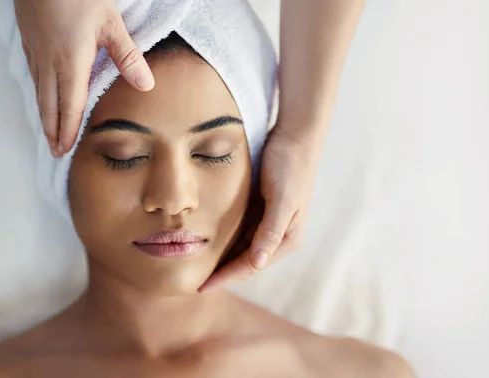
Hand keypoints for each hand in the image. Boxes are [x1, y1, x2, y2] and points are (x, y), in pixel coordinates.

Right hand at [14, 0, 154, 156]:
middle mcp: (49, 61)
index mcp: (71, 62)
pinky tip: (43, 92)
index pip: (70, 106)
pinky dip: (39, 92)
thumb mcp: (109, 22)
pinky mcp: (30, 38)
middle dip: (52, 130)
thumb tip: (146, 85)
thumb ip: (128, 55)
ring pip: (39, 90)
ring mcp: (36, 50)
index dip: (68, 130)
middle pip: (49, 105)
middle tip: (54, 151)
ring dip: (44, 113)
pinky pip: (34, 74)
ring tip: (49, 129)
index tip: (65, 150)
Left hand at [199, 126, 318, 292]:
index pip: (251, 265)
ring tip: (196, 267)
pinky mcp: (262, 210)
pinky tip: (206, 241)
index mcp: (287, 238)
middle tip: (193, 283)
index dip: (226, 277)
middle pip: (245, 261)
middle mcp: (279, 235)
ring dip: (222, 258)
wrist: (295, 137)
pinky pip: (240, 232)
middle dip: (222, 273)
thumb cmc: (290, 167)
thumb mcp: (281, 198)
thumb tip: (257, 262)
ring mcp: (269, 223)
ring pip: (241, 248)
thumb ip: (271, 231)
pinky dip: (224, 239)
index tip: (201, 287)